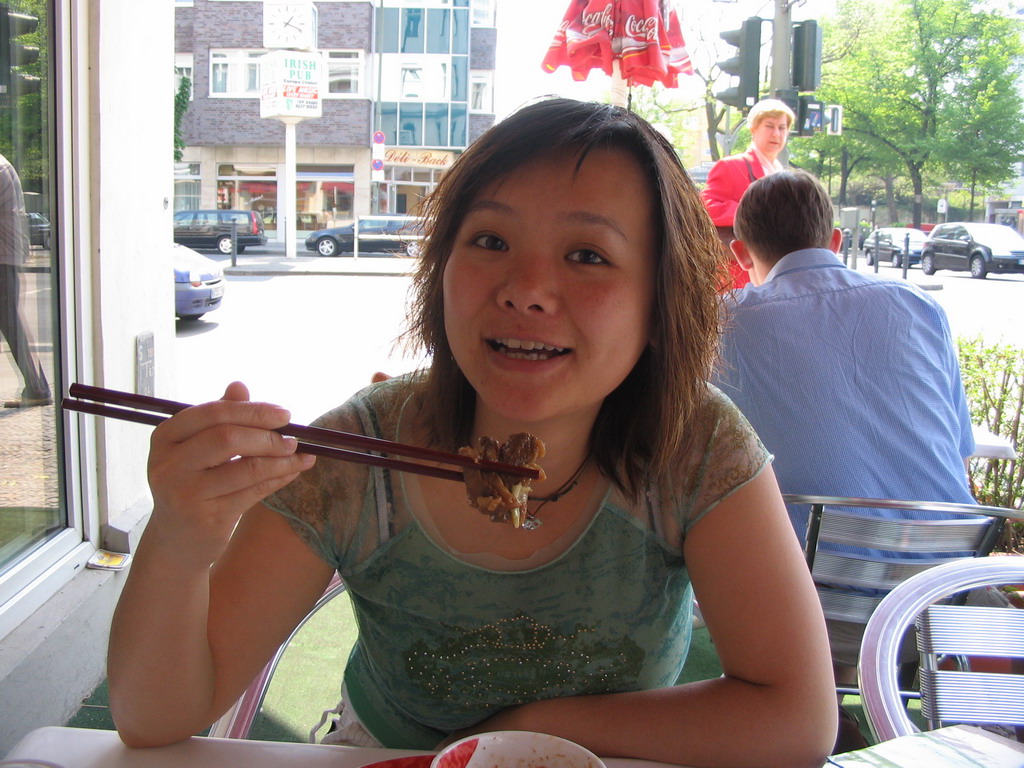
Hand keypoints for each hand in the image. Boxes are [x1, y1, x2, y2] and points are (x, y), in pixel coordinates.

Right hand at [145, 381, 315, 567]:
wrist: (177, 540)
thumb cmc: (193, 484)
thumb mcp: (198, 449)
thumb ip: (219, 418)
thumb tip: (239, 385)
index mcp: (165, 437)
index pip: (213, 413)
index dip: (253, 411)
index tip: (284, 414)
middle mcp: (168, 464)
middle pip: (227, 438)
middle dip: (268, 436)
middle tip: (293, 439)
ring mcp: (185, 493)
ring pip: (245, 468)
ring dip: (281, 460)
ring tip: (300, 456)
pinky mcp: (206, 519)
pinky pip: (253, 492)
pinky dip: (278, 479)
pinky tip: (293, 472)